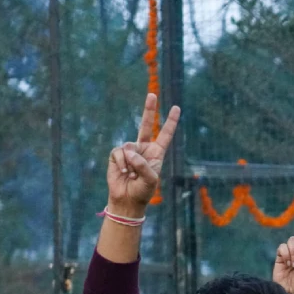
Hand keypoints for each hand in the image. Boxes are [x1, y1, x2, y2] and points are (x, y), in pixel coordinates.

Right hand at [105, 93, 179, 216]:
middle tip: (152, 94)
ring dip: (131, 162)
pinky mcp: (117, 155)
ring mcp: (130, 150)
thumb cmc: (143, 191)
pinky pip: (119, 153)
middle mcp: (143, 149)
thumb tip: (130, 152)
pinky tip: (124, 173)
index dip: (170, 122)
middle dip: (148, 110)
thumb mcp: (150, 179)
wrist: (127, 199)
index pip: (165, 135)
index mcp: (157, 153)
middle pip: (145, 125)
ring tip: (132, 175)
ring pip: (129, 146)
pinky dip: (122, 163)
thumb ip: (143, 164)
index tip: (176, 108)